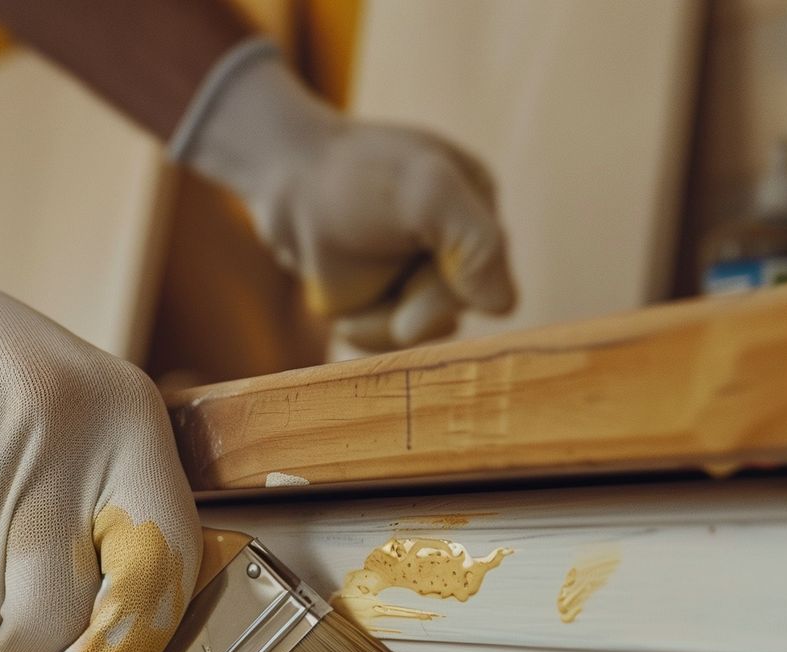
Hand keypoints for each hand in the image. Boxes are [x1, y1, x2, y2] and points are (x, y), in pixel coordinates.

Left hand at [176, 41, 515, 349]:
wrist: (284, 178)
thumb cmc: (353, 176)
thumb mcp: (427, 192)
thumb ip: (477, 243)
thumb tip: (502, 307)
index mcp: (479, 212)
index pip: (490, 284)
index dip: (443, 294)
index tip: (405, 281)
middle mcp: (455, 247)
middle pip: (448, 316)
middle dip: (403, 309)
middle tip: (363, 264)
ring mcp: (417, 275)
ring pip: (417, 337)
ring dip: (377, 325)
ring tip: (347, 288)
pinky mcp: (383, 298)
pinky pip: (386, 341)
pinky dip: (361, 330)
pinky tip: (342, 310)